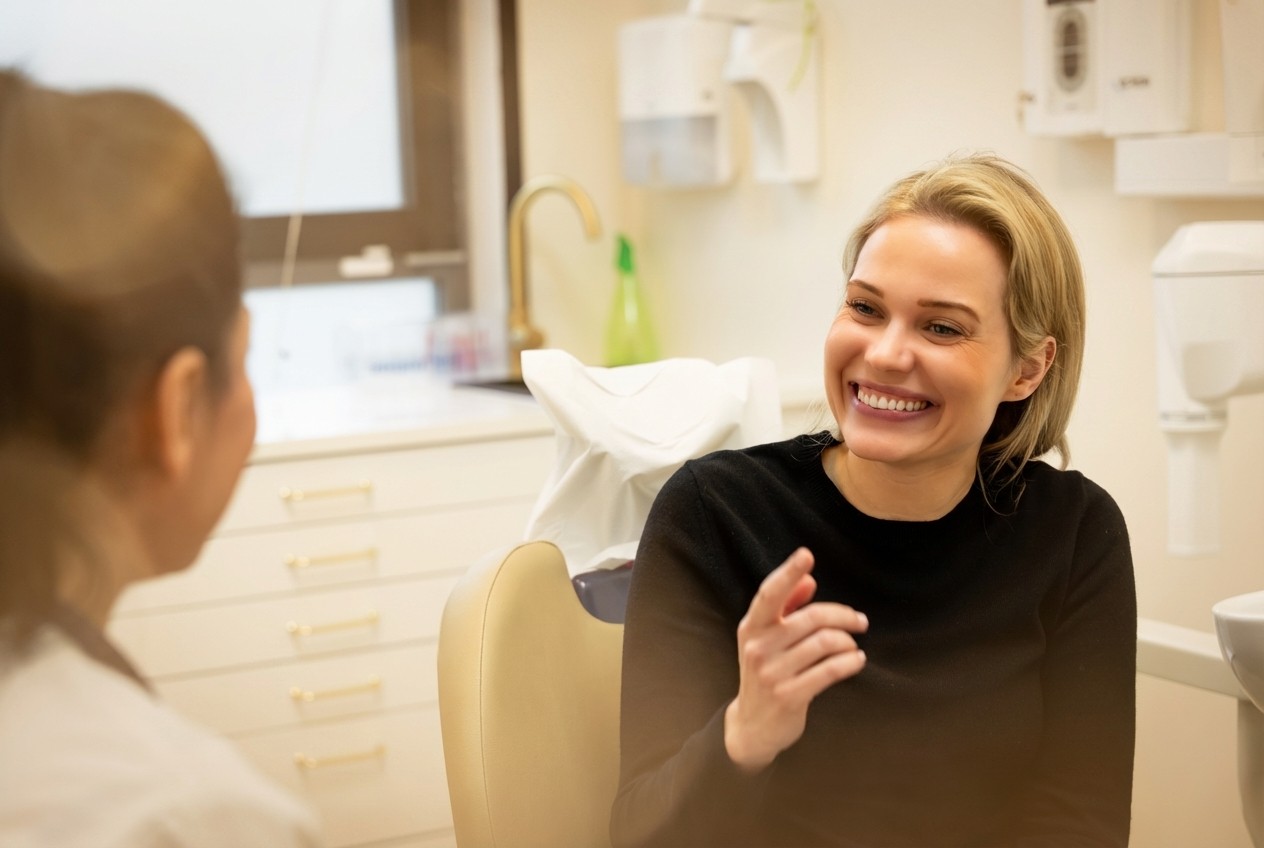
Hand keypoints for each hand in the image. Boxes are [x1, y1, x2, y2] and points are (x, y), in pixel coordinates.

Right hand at [724, 547, 868, 772]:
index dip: (788, 573)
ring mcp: (772, 673)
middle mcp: (758, 647)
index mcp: (752, 627)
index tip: (807, 554)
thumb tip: (808, 580)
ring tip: (853, 646)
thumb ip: (786, 608)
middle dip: (843, 616)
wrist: (753, 726)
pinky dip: (850, 663)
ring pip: (824, 643)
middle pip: (811, 618)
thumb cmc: (766, 672)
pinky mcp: (789, 696)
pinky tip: (856, 661)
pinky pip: (829, 671)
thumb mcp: (766, 640)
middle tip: (860, 621)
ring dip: (848, 642)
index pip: (770, 594)